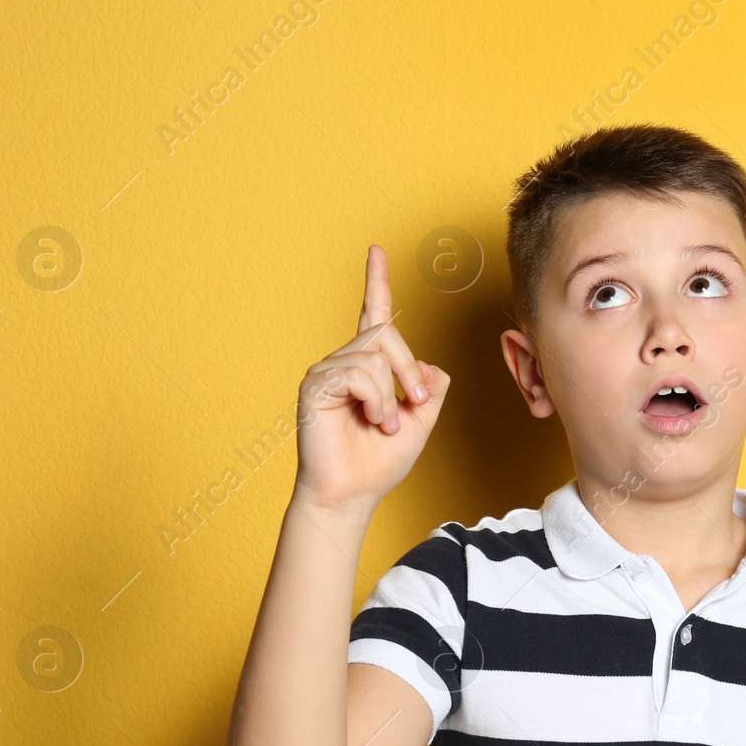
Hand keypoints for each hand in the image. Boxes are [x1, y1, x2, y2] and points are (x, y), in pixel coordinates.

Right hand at [292, 244, 450, 514]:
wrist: (352, 494)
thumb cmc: (379, 462)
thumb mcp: (420, 420)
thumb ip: (430, 387)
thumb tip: (428, 365)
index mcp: (369, 366)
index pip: (375, 315)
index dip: (377, 282)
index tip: (377, 251)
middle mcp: (345, 361)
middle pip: (389, 334)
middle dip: (410, 370)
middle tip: (414, 404)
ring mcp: (328, 370)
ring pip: (376, 353)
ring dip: (391, 394)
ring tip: (382, 424)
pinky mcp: (316, 383)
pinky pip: (360, 373)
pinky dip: (376, 400)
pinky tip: (369, 420)